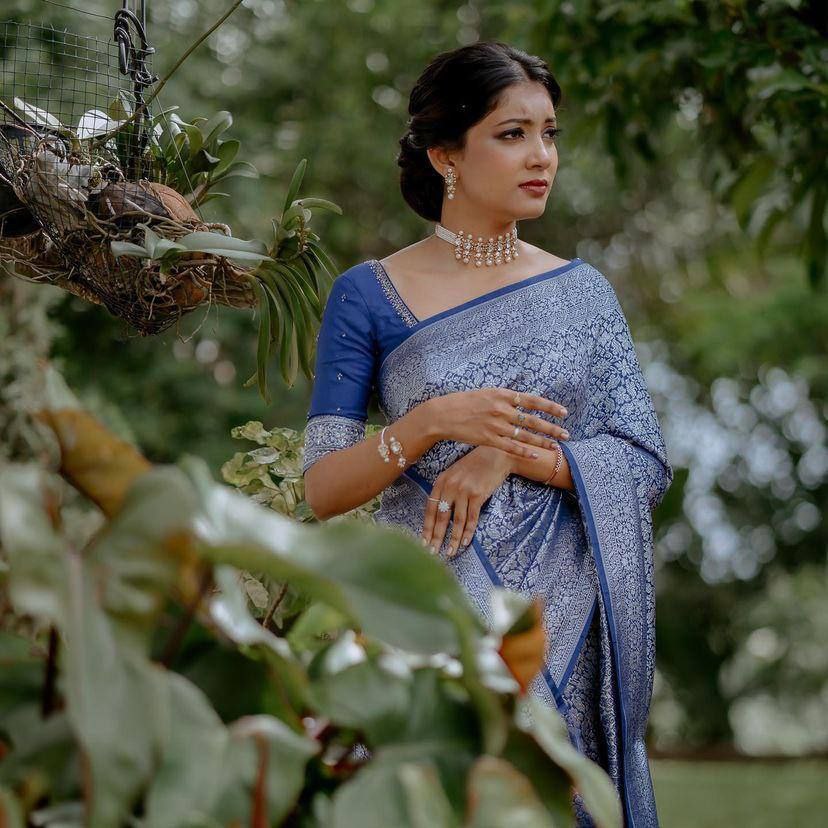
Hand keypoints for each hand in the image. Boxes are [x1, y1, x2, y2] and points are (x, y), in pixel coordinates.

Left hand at [421, 445, 513, 557]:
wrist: (495, 454)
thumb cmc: (474, 465)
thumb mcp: (454, 474)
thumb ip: (445, 490)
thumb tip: (437, 513)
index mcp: (441, 481)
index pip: (430, 508)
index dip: (426, 527)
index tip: (423, 542)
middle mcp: (450, 486)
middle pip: (440, 516)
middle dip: (436, 537)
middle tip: (432, 553)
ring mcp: (464, 490)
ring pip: (456, 520)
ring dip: (452, 538)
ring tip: (449, 552)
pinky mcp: (478, 494)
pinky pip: (471, 517)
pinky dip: (467, 531)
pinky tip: (464, 542)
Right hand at [427, 388, 569, 460]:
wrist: (443, 414)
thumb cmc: (464, 402)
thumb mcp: (486, 392)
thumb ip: (505, 397)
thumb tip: (522, 400)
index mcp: (502, 394)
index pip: (532, 400)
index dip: (550, 407)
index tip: (563, 412)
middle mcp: (501, 409)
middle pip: (533, 420)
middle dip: (552, 428)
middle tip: (567, 434)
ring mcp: (495, 425)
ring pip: (525, 435)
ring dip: (542, 442)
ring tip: (555, 446)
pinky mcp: (488, 439)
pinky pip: (510, 446)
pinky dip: (524, 451)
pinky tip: (535, 455)